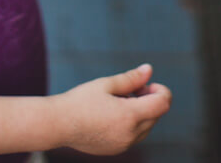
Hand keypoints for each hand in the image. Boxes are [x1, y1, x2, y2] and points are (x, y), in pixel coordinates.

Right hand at [56, 64, 172, 155]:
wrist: (58, 124)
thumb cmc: (80, 101)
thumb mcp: (106, 84)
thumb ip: (131, 79)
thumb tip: (149, 70)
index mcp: (130, 116)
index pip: (162, 103)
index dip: (161, 90)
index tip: (145, 84)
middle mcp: (130, 134)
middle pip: (155, 115)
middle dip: (149, 99)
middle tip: (130, 89)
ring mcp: (123, 145)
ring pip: (146, 127)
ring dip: (141, 112)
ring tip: (118, 101)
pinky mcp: (116, 150)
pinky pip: (134, 136)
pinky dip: (132, 124)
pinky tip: (112, 114)